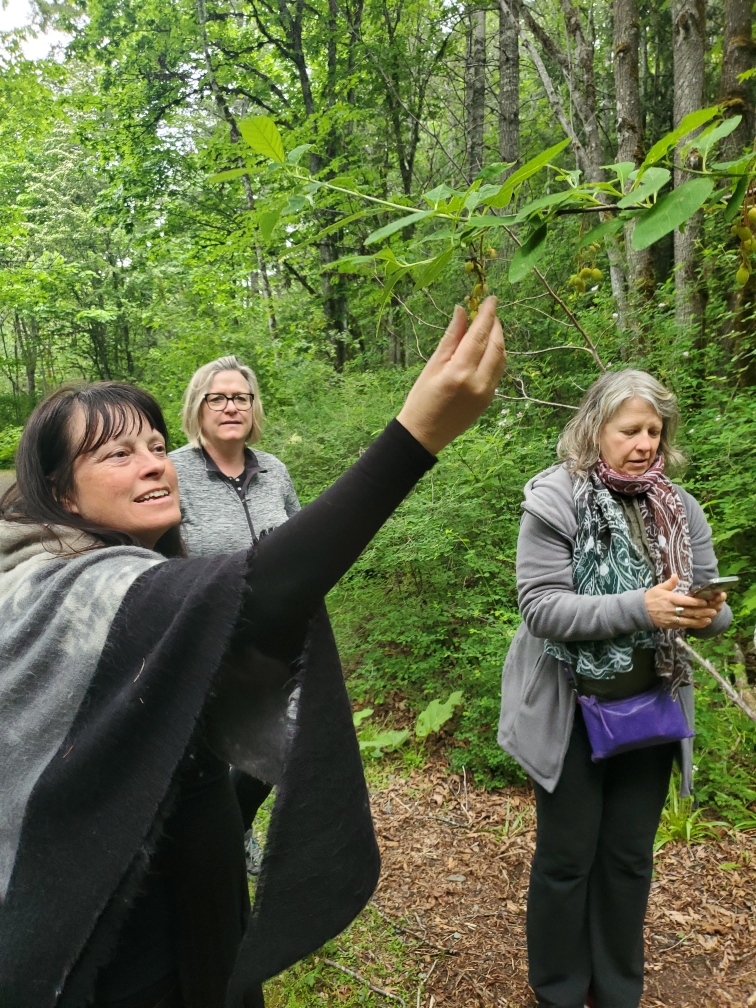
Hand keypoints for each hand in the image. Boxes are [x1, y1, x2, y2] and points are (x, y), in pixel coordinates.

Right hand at [396, 296, 505, 455]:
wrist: (424, 434)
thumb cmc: (421, 399)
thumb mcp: (432, 366)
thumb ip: (451, 338)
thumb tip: (462, 311)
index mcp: (460, 372)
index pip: (480, 335)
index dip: (488, 315)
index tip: (492, 298)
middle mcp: (478, 382)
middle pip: (496, 346)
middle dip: (496, 326)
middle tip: (491, 311)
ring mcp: (487, 393)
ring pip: (501, 359)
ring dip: (499, 340)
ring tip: (490, 327)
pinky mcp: (489, 400)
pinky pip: (498, 372)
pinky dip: (496, 356)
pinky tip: (488, 348)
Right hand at [645, 574, 719, 629]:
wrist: (640, 611)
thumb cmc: (650, 598)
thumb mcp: (658, 588)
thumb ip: (669, 583)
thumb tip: (676, 576)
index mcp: (669, 599)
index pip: (685, 601)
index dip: (696, 602)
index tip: (705, 602)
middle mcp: (671, 609)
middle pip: (689, 612)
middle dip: (702, 612)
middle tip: (714, 611)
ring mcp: (671, 618)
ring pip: (688, 621)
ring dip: (700, 620)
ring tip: (710, 619)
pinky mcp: (670, 625)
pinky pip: (684, 626)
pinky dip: (693, 625)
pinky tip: (701, 624)